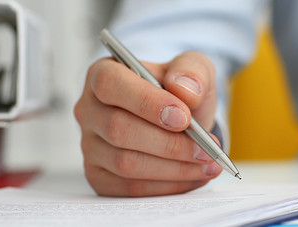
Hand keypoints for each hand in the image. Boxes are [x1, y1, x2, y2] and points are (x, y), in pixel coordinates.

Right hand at [75, 51, 221, 195]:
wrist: (181, 121)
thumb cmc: (180, 92)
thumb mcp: (194, 68)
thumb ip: (192, 70)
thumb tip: (185, 90)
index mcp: (103, 74)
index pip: (110, 85)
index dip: (147, 102)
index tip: (184, 118)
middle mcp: (89, 110)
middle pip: (119, 130)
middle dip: (169, 143)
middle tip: (206, 148)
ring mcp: (91, 146)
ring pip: (126, 164)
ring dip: (174, 168)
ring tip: (208, 163)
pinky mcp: (100, 176)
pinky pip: (130, 188)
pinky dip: (168, 185)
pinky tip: (193, 176)